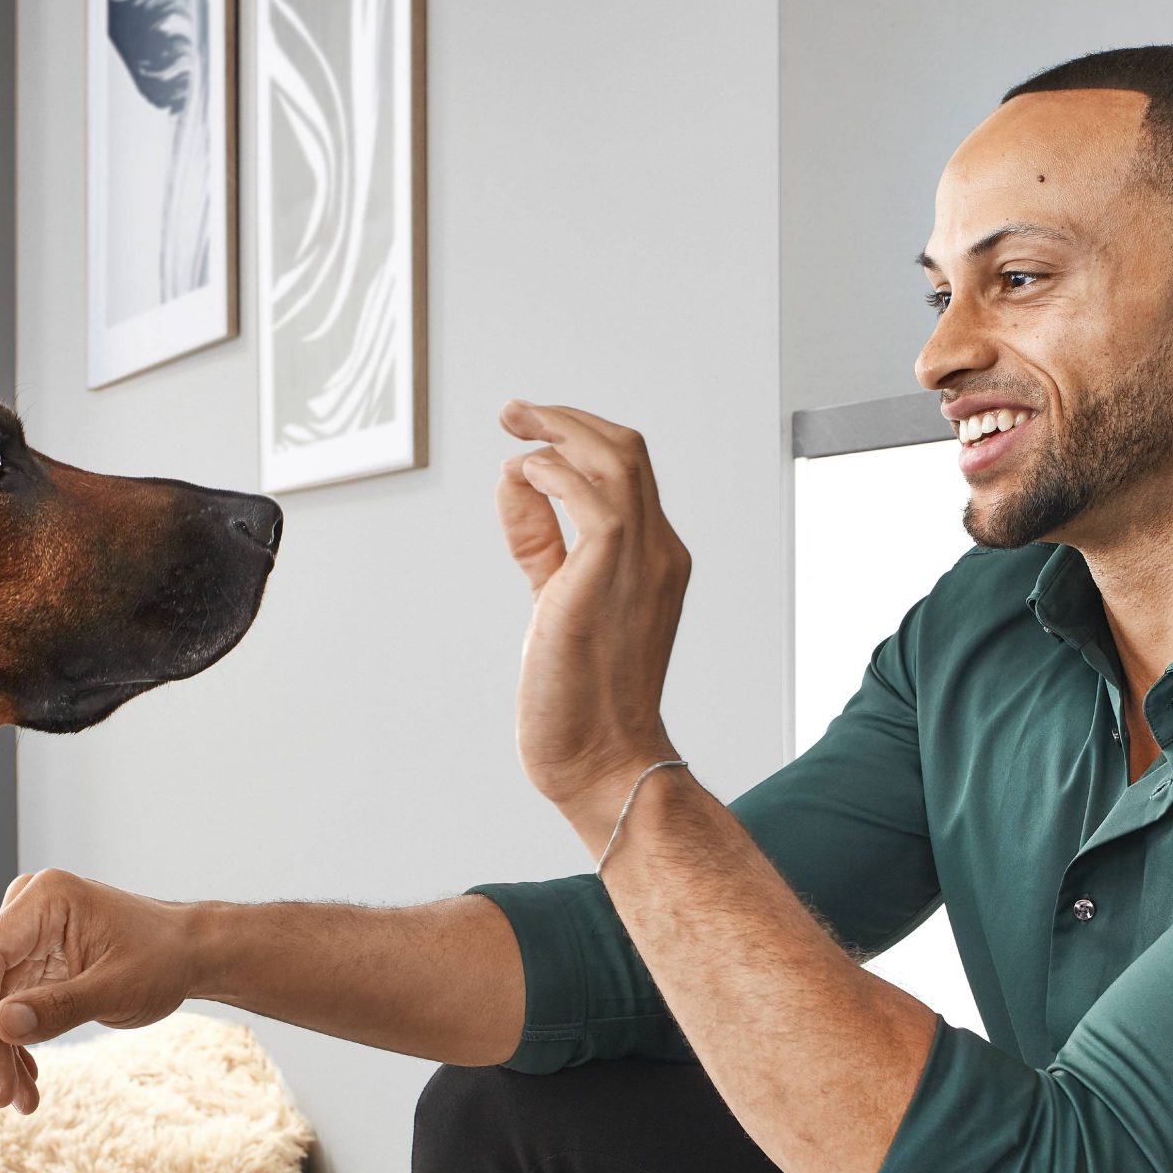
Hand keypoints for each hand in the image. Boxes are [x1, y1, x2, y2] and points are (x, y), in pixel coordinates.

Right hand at [0, 870, 200, 1112]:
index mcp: (47, 898)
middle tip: (2, 1096)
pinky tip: (27, 1081)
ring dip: (4, 1055)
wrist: (189, 954)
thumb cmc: (164, 958)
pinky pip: (12, 1010)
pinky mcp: (34, 965)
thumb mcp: (118, 988)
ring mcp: (29, 939)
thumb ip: (60, 1006)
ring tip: (19, 1100)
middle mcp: (28, 912)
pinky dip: (19, 1046)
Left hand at [496, 400, 691, 839]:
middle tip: (514, 412)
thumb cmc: (580, 695)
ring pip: (615, 457)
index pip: (627, 470)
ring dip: (558, 429)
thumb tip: (518, 485)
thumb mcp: (557, 600)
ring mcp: (641, 563)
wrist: (602, 760)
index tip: (527, 431)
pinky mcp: (608, 577)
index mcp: (655, 558)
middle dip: (566, 418)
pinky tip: (521, 479)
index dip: (576, 437)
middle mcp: (658, 553)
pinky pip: (591, 496)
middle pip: (626, 448)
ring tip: (515, 425)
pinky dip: (553, 473)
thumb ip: (544, 545)